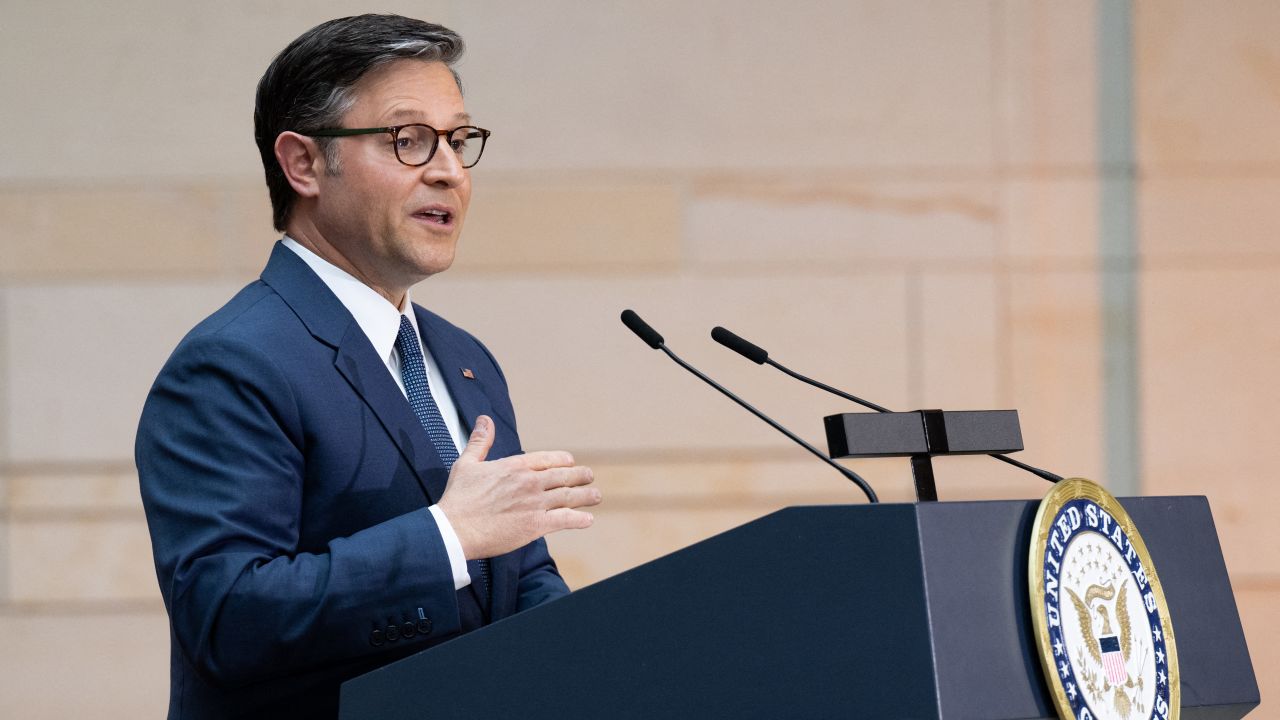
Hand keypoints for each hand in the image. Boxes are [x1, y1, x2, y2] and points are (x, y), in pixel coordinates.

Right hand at [435, 415, 599, 558]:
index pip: (548, 459)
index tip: (570, 462)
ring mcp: (535, 504)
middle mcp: (530, 482)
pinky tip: (587, 520)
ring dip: (586, 496)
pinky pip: (565, 520)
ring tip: (596, 496)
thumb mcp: (466, 463)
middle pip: (564, 476)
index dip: (563, 461)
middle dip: (580, 476)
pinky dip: (579, 519)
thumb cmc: (458, 498)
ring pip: (569, 497)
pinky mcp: (536, 526)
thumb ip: (480, 441)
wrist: (454, 529)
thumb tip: (484, 419)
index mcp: (515, 466)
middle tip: (590, 477)